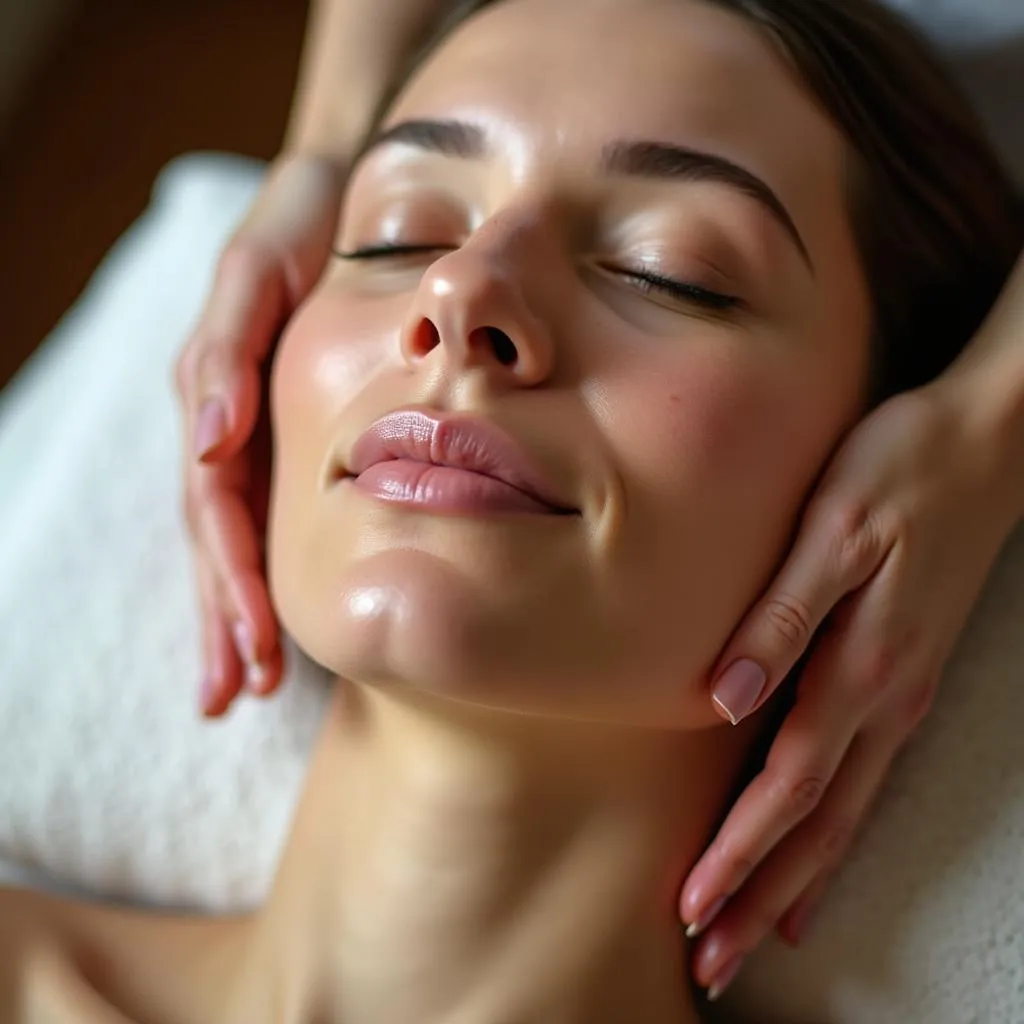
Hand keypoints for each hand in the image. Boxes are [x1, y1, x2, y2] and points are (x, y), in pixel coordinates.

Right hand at [175, 153, 345, 716]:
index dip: (232, 590)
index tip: (252, 660)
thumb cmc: (299, 229)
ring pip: (240, 538)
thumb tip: (208, 444)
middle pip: (222, 545)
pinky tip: (280, 610)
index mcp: (219, 408)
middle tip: (237, 696)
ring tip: (248, 683)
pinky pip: (270, 509)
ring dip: (237, 612)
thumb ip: (226, 355)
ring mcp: (253, 436)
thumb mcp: (255, 277)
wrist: (337, 193)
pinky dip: (267, 567)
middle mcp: (230, 432)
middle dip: (227, 622)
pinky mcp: (283, 430)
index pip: (220, 520)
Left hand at [678, 374, 1022, 998]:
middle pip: (817, 825)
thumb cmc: (899, 472)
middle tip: (713, 959)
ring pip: (844, 815)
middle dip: (762, 896)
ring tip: (756, 933)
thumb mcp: (833, 530)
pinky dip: (833, 833)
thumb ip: (780, 617)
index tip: (693, 907)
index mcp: (859, 668)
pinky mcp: (902, 676)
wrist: (984, 445)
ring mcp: (900, 696)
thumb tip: (723, 698)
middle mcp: (884, 700)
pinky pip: (865, 780)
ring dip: (793, 879)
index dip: (740, 853)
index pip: (788, 787)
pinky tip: (816, 855)